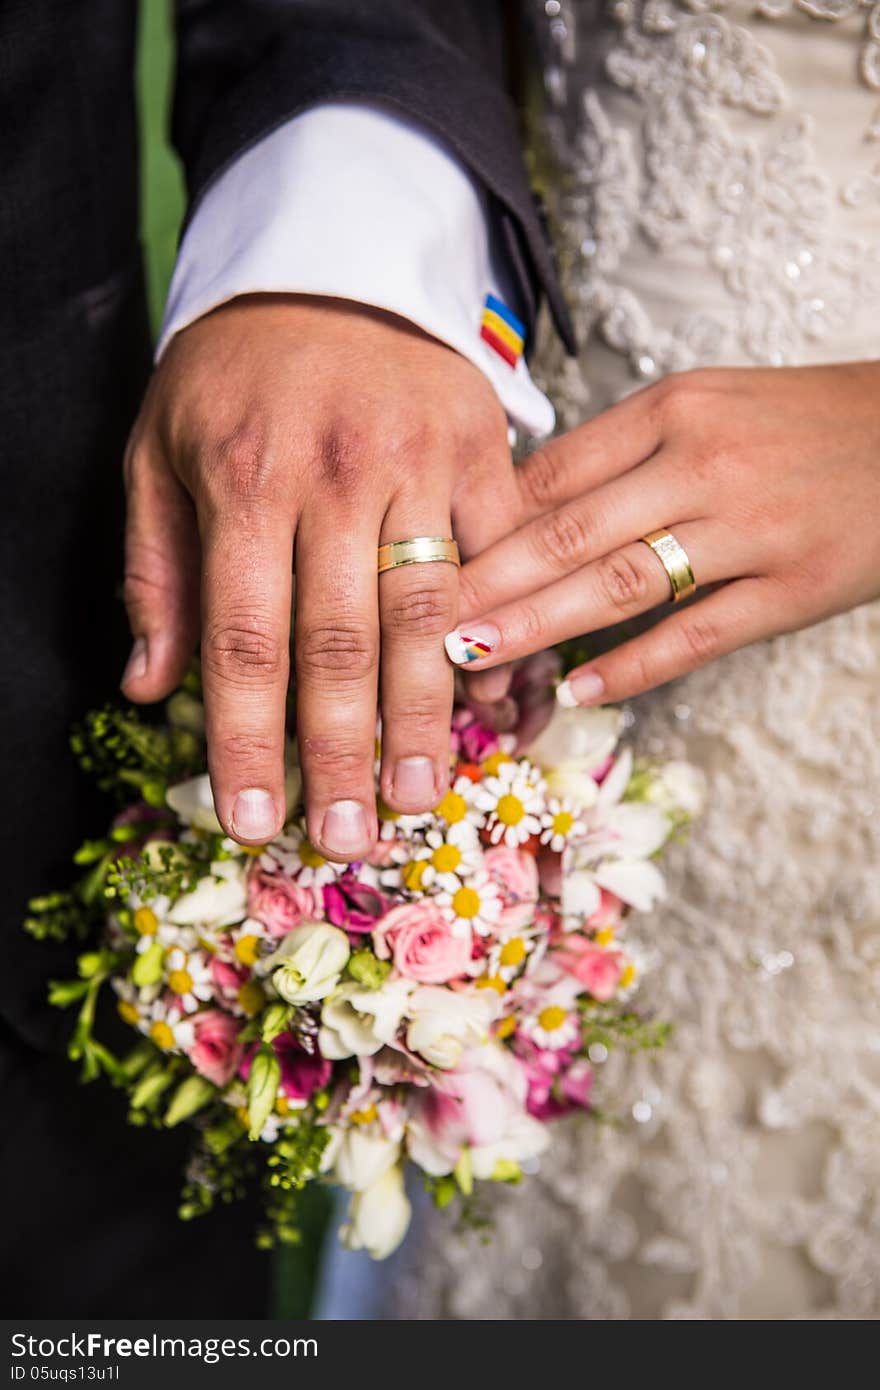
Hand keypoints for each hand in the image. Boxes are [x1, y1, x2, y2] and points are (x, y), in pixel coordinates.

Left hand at [121, 295, 515, 854]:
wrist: (333, 260)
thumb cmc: (234, 369)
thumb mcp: (159, 449)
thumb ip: (157, 569)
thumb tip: (149, 688)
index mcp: (244, 479)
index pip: (245, 637)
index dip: (248, 740)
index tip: (252, 821)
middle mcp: (336, 476)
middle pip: (340, 642)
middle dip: (342, 753)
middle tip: (347, 839)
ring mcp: (419, 463)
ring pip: (426, 613)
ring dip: (424, 717)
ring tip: (418, 796)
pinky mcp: (481, 451)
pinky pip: (499, 558)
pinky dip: (503, 634)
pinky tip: (500, 702)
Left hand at [446, 364, 879, 703]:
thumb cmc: (800, 425)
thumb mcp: (708, 406)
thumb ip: (621, 451)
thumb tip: (522, 507)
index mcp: (670, 409)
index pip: (551, 475)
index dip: (480, 529)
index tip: (423, 569)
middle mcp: (699, 462)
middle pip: (568, 531)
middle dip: (486, 585)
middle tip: (419, 628)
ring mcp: (749, 527)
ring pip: (621, 582)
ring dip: (539, 626)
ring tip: (474, 660)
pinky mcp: (794, 585)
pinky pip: (699, 632)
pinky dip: (636, 665)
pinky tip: (583, 692)